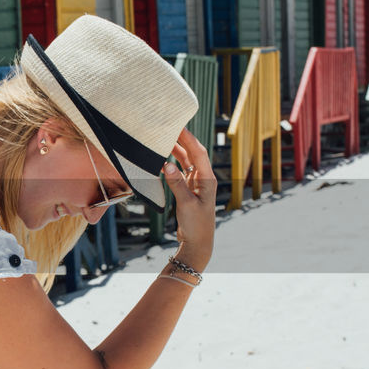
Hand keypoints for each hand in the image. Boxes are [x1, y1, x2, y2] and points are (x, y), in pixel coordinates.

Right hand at [163, 128, 214, 271]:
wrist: (198, 243)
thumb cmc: (196, 225)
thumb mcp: (186, 204)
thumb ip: (177, 184)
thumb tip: (167, 164)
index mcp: (207, 180)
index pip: (198, 152)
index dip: (189, 138)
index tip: (179, 125)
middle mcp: (203, 179)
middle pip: (193, 154)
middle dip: (182, 140)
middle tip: (169, 126)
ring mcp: (196, 184)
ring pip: (186, 162)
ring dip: (176, 151)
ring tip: (164, 138)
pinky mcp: (188, 191)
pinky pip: (180, 173)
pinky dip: (171, 165)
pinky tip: (161, 160)